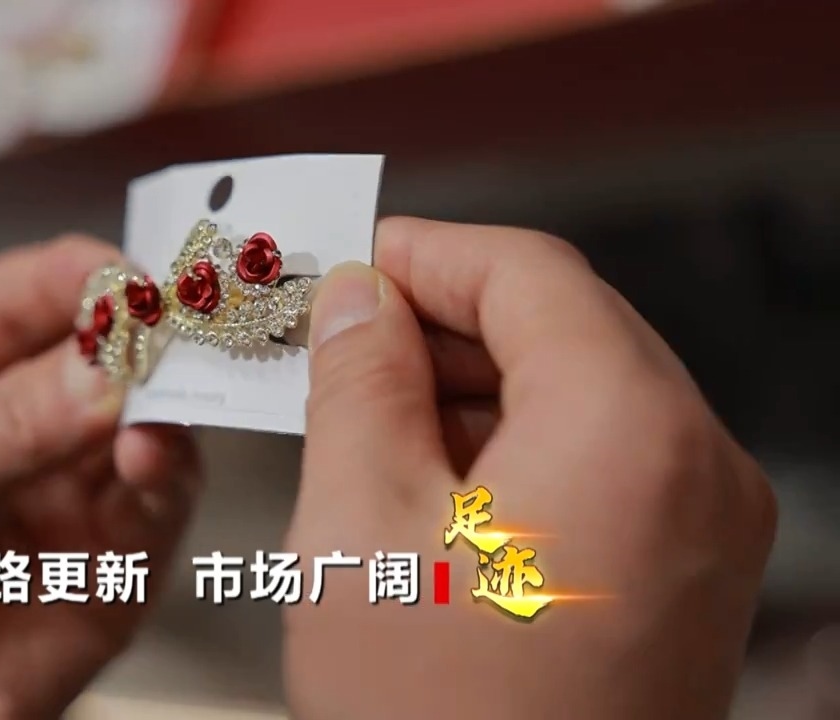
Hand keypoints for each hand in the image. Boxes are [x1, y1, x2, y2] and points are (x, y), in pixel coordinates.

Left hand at [0, 236, 201, 719]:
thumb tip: (106, 367)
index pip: (30, 293)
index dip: (85, 274)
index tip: (132, 281)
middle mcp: (19, 422)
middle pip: (104, 348)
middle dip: (145, 333)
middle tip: (175, 330)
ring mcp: (69, 489)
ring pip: (149, 417)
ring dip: (167, 401)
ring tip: (154, 406)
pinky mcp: (113, 560)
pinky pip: (164, 498)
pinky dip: (172, 470)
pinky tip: (151, 459)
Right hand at [285, 218, 774, 718]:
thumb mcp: (358, 526)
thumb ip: (358, 382)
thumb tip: (357, 301)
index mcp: (629, 432)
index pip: (528, 273)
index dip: (426, 252)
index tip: (352, 261)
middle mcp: (696, 468)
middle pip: (565, 327)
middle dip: (444, 320)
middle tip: (343, 337)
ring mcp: (706, 526)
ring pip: (583, 393)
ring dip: (475, 386)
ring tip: (370, 412)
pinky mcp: (686, 575)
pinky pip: (602, 462)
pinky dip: (516, 448)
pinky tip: (431, 476)